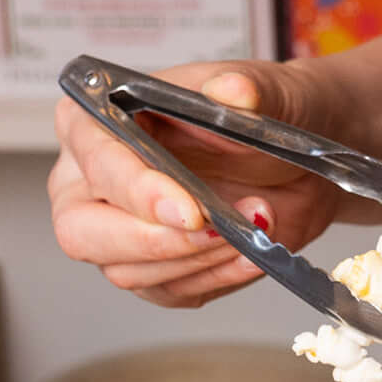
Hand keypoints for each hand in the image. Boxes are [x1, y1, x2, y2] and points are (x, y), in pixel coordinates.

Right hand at [44, 59, 381, 309]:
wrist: (299, 161)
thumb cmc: (262, 116)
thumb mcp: (264, 91)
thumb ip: (247, 90)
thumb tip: (232, 91)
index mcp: (97, 120)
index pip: (96, 160)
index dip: (138, 190)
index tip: (189, 209)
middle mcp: (91, 180)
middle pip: (81, 230)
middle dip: (153, 240)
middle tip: (216, 230)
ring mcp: (115, 230)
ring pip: (126, 270)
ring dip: (199, 258)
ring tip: (255, 225)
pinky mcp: (152, 268)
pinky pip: (169, 291)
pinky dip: (216, 277)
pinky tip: (252, 255)